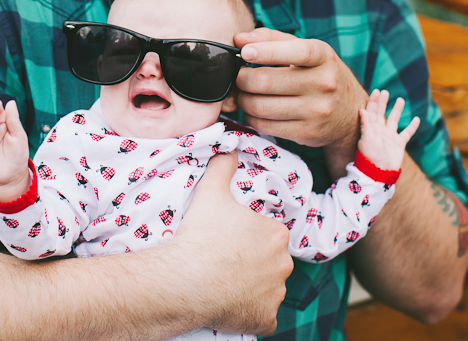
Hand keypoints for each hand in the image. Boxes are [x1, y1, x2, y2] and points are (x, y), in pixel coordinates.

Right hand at [169, 152, 291, 334]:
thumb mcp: (210, 192)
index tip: (229, 239)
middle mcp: (283, 264)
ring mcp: (275, 295)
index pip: (268, 234)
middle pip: (271, 261)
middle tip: (225, 259)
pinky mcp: (265, 319)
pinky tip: (229, 304)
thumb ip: (222, 167)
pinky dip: (249, 312)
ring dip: (252, 286)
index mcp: (276, 234)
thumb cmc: (200, 236)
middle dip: (253, 261)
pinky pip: (262, 316)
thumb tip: (229, 148)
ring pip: (267, 288)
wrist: (184, 280)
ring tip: (224, 282)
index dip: (248, 236)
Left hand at [235, 28, 367, 148]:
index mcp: (323, 57)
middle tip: (239, 77)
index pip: (295, 52)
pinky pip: (265, 126)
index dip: (265, 51)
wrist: (350, 115)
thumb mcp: (306, 50)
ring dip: (243, 100)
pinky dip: (251, 117)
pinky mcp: (307, 133)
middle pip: (266, 81)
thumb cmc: (320, 75)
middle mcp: (323, 83)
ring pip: (261, 106)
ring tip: (244, 94)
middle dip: (242, 79)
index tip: (245, 52)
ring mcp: (316, 110)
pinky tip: (254, 110)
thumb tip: (239, 39)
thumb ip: (272, 39)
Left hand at [357, 89, 419, 170]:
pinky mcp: (399, 144)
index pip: (371, 111)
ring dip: (397, 110)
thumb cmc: (370, 156)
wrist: (380, 172)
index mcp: (371, 128)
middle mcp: (380, 131)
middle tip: (386, 92)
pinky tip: (417, 119)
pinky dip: (412, 126)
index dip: (374, 101)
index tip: (377, 91)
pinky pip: (407, 133)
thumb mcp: (366, 139)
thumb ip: (365, 124)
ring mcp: (389, 137)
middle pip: (381, 113)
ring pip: (394, 120)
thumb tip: (361, 109)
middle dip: (383, 103)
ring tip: (400, 99)